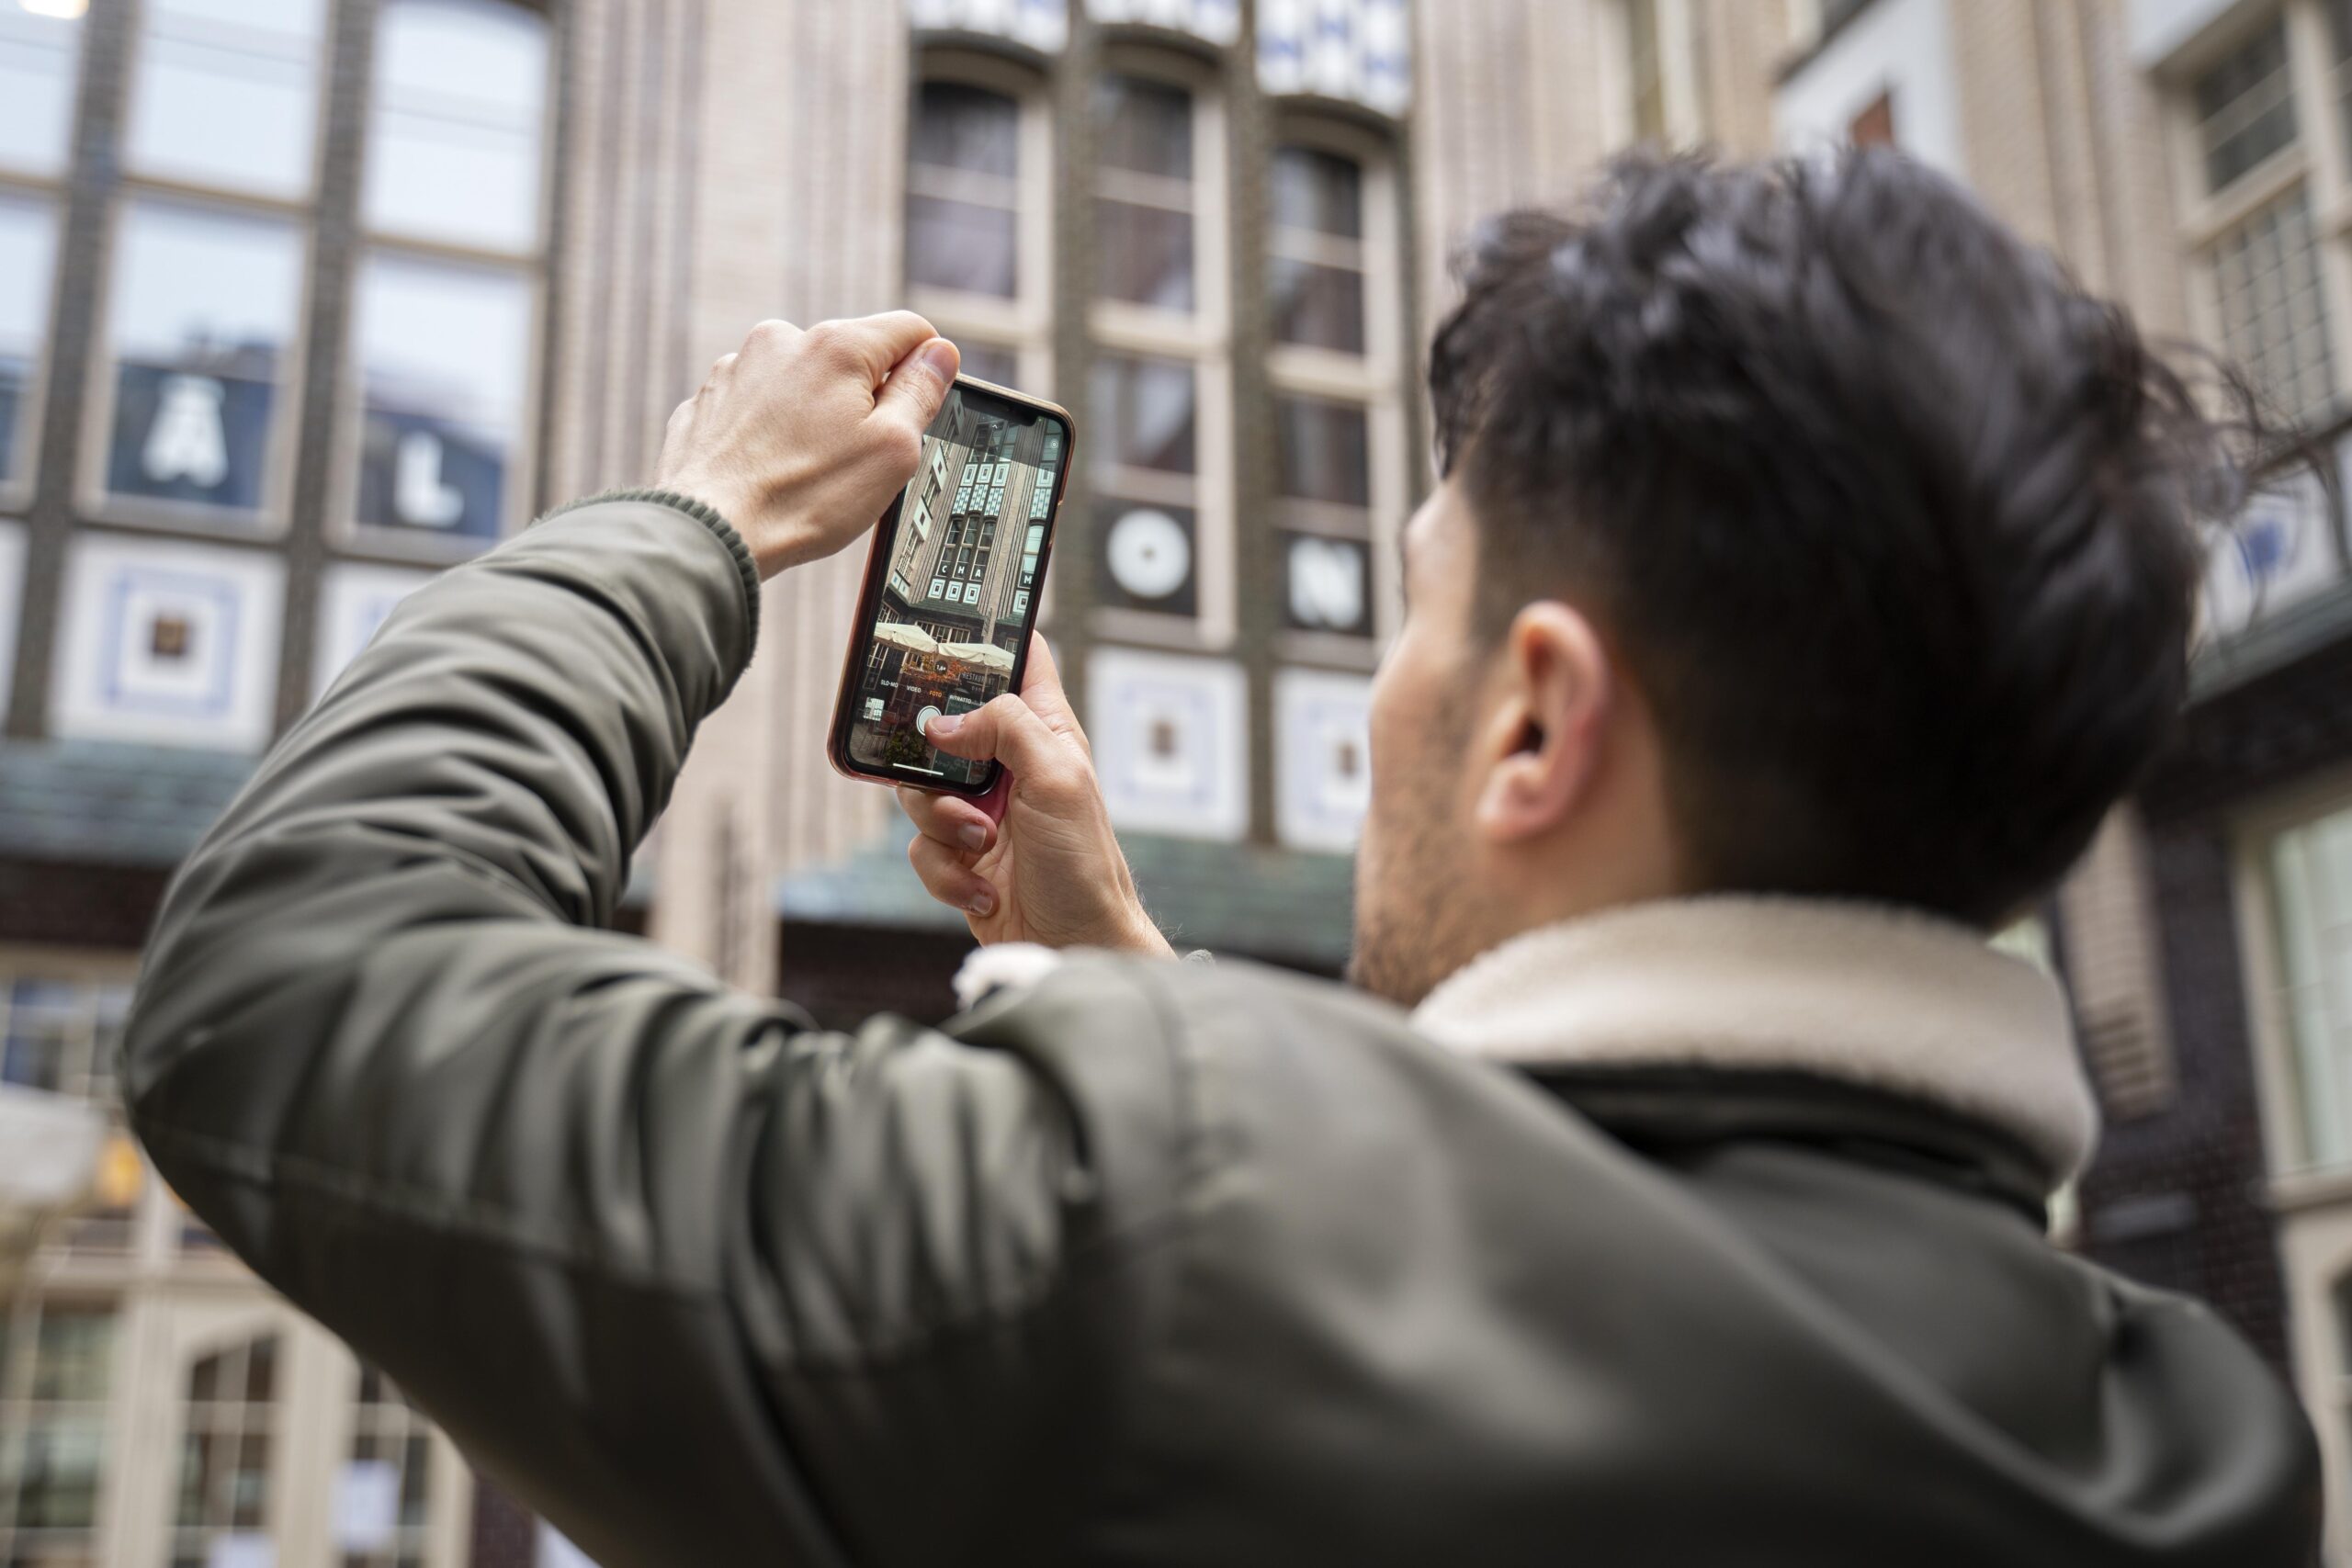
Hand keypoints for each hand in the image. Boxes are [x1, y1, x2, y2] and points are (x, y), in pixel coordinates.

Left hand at [656, 312, 959, 577]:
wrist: (710, 531)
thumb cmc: (802, 497)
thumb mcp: (893, 449)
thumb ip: (921, 392)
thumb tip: (940, 355)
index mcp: (837, 346)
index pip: (910, 331)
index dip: (928, 369)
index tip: (920, 409)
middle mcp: (783, 341)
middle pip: (853, 358)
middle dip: (865, 400)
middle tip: (858, 459)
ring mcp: (738, 368)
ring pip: (802, 382)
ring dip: (814, 415)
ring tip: (807, 470)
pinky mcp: (709, 399)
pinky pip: (758, 405)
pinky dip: (771, 431)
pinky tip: (770, 471)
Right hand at [898, 636, 1173, 957]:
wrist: (1074, 945)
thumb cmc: (1085, 865)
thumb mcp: (1057, 778)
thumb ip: (1005, 728)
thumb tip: (944, 721)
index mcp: (1043, 732)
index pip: (1016, 663)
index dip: (985, 642)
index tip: (947, 637)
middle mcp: (1009, 765)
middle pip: (942, 728)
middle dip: (935, 762)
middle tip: (954, 780)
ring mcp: (981, 810)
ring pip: (919, 792)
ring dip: (944, 823)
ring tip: (982, 845)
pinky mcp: (960, 855)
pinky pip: (921, 847)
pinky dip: (945, 871)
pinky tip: (983, 887)